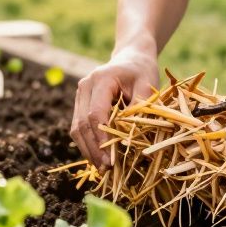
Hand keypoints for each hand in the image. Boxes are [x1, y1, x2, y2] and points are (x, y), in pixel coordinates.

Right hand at [71, 47, 158, 169]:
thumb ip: (139, 110)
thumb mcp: (148, 86)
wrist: (131, 58)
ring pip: (77, 128)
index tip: (112, 158)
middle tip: (106, 169)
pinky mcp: (80, 104)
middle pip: (83, 123)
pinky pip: (80, 127)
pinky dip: (88, 144)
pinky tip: (98, 158)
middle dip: (94, 149)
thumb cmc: (143, 72)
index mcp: (101, 79)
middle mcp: (84, 86)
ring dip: (88, 150)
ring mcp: (80, 95)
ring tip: (101, 169)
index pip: (96, 114)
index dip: (102, 138)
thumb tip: (130, 139)